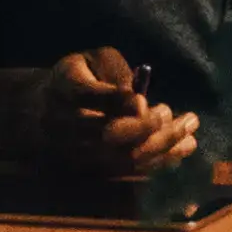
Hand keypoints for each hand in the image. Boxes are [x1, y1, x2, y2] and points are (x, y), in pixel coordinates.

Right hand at [18, 48, 199, 177]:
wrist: (40, 111)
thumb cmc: (79, 77)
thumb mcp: (93, 60)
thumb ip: (116, 72)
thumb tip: (139, 101)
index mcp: (62, 87)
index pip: (87, 96)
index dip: (117, 101)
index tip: (148, 102)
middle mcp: (61, 124)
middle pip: (106, 134)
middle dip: (150, 130)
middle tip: (187, 120)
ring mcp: (71, 152)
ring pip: (118, 157)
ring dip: (161, 149)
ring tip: (191, 137)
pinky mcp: (84, 170)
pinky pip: (123, 171)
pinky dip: (154, 163)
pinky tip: (179, 151)